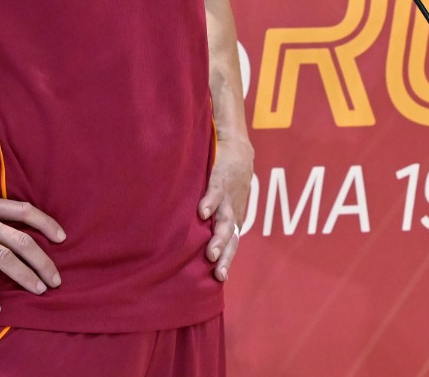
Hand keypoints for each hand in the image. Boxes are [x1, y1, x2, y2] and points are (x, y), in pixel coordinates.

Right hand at [198, 136, 253, 281]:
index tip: (220, 278)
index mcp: (232, 218)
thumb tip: (191, 244)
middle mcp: (231, 211)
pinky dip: (210, 202)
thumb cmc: (227, 181)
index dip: (227, 259)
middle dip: (224, 254)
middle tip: (216, 271)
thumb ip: (211, 221)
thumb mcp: (224, 203)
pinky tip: (202, 212)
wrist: (237, 148)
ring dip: (219, 236)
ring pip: (225, 219)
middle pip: (230, 236)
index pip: (232, 243)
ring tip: (211, 253)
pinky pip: (215, 192)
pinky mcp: (220, 178)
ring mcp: (227, 196)